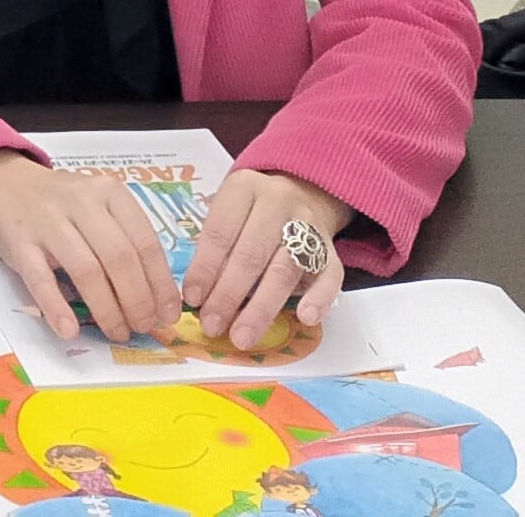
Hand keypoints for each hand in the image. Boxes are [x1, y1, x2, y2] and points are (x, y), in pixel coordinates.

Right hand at [0, 152, 177, 346]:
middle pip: (118, 257)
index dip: (160, 283)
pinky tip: (70, 330)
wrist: (8, 186)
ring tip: (118, 332)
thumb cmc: (66, 206)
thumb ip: (127, 243)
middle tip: (143, 327)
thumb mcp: (101, 209)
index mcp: (110, 193)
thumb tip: (158, 299)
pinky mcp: (19, 242)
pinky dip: (57, 307)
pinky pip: (40, 279)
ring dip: (106, 308)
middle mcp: (81, 202)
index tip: (168, 314)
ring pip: (86, 269)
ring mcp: (47, 221)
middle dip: (137, 299)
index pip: (145, 241)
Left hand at [181, 169, 349, 353]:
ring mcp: (309, 226)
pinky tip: (305, 318)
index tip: (192, 299)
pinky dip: (319, 298)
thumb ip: (215, 249)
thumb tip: (197, 297)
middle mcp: (278, 201)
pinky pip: (330, 276)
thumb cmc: (251, 214)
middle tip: (212, 325)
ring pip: (285, 269)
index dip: (204, 268)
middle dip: (228, 294)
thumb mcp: (227, 215)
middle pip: (252, 253)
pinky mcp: (332, 251)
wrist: (302, 195)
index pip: (220, 231)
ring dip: (261, 308)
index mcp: (244, 188)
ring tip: (242, 336)